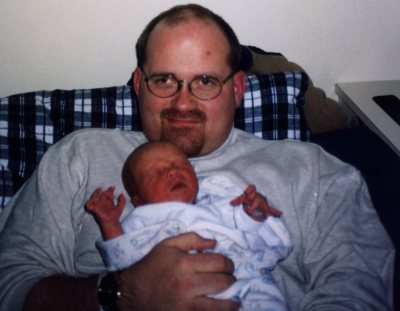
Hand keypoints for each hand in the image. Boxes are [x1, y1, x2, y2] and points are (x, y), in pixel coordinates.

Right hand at [85, 186, 125, 238]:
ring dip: (96, 193)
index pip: (108, 195)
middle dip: (106, 192)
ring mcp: (97, 206)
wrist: (111, 221)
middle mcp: (102, 204)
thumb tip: (121, 194)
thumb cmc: (115, 216)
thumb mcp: (120, 207)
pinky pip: (88, 204)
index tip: (113, 187)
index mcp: (108, 203)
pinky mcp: (93, 209)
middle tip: (110, 190)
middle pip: (102, 195)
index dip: (110, 191)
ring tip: (99, 189)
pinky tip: (94, 198)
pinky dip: (90, 201)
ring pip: (94, 197)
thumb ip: (122, 200)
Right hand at [117, 232, 239, 310]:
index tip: (228, 265)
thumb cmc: (151, 266)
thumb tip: (214, 243)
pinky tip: (227, 308)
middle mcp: (187, 284)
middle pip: (223, 282)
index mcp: (184, 263)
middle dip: (231, 279)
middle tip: (231, 278)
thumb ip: (192, 239)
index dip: (228, 263)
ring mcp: (187, 304)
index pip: (218, 262)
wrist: (132, 293)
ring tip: (235, 298)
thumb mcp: (167, 245)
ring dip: (232, 300)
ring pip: (221, 304)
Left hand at [230, 184, 281, 220]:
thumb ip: (237, 200)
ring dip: (262, 210)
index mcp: (252, 193)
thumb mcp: (243, 199)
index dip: (250, 190)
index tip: (247, 191)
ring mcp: (263, 202)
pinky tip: (280, 214)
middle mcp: (258, 196)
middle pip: (257, 199)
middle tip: (248, 211)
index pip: (252, 188)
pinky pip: (272, 210)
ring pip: (263, 205)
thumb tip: (230, 203)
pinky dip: (275, 212)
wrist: (256, 203)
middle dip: (253, 205)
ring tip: (260, 214)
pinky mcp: (267, 208)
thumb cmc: (249, 199)